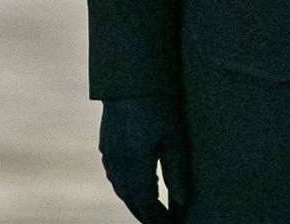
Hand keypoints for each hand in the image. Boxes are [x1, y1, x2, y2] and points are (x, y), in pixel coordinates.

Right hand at [99, 94, 188, 222]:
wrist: (130, 80)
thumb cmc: (159, 104)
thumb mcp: (174, 137)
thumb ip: (177, 171)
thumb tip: (182, 201)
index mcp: (136, 163)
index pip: (146, 202)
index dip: (157, 217)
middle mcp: (118, 163)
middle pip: (131, 199)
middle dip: (146, 215)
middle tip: (161, 223)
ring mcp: (109, 155)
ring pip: (120, 189)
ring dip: (135, 202)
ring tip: (151, 211)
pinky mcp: (106, 146)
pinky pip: (115, 176)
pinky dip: (126, 188)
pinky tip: (135, 188)